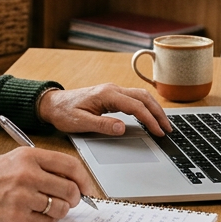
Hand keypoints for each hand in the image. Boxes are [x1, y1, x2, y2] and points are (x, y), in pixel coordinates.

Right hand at [0, 147, 92, 221]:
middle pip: (70, 189)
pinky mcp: (17, 217)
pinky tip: (34, 216)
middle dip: (74, 199)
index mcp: (29, 156)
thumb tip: (74, 182)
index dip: (84, 180)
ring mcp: (22, 196)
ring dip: (59, 211)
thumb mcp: (15, 160)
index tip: (87, 189)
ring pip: (61, 208)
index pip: (70, 165)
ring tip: (46, 208)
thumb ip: (43, 167)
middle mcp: (27, 174)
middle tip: (68, 202)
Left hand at [36, 84, 172, 136]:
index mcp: (107, 95)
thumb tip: (122, 128)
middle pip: (143, 98)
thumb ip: (102, 125)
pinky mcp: (111, 96)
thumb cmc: (64, 112)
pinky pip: (134, 99)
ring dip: (154, 109)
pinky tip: (149, 117)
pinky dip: (145, 107)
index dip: (150, 119)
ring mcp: (113, 91)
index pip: (136, 106)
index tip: (159, 131)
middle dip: (158, 113)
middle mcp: (112, 89)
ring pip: (141, 96)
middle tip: (168, 129)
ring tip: (163, 124)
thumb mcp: (80, 122)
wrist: (52, 104)